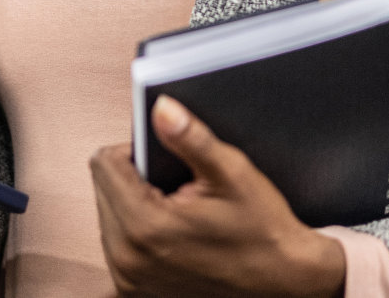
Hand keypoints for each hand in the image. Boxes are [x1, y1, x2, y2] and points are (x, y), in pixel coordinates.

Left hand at [90, 95, 345, 297]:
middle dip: (133, 177)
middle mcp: (127, 258)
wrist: (286, 286)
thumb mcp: (232, 175)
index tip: (166, 158)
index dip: (134, 149)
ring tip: (177, 207)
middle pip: (102, 188)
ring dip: (134, 203)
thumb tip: (161, 108)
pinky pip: (117, 242)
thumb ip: (191, 138)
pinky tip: (172, 230)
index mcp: (144, 227)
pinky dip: (138, 229)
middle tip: (177, 185)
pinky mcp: (134, 289)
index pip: (104, 164)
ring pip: (107, 213)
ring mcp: (129, 279)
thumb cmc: (263, 233)